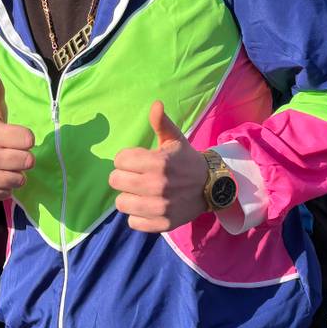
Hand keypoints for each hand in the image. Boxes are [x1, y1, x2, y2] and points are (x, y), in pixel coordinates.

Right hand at [0, 71, 35, 201]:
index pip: (29, 139)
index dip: (24, 138)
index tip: (14, 137)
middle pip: (28, 161)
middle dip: (22, 157)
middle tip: (9, 152)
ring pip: (21, 179)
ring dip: (15, 173)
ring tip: (3, 165)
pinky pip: (9, 192)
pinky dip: (5, 186)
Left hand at [109, 101, 208, 232]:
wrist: (210, 186)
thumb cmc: (186, 160)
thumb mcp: (175, 140)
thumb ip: (161, 122)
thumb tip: (156, 104)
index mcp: (159, 162)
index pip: (119, 160)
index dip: (125, 159)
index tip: (135, 161)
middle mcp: (158, 185)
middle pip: (115, 181)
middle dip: (122, 177)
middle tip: (134, 177)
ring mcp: (161, 207)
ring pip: (121, 203)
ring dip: (127, 197)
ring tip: (138, 193)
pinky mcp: (163, 224)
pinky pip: (133, 222)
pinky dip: (137, 216)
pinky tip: (146, 207)